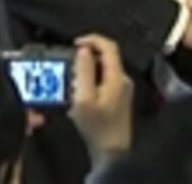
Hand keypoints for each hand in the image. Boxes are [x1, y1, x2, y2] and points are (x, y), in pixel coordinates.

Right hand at [68, 35, 133, 163]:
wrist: (112, 151)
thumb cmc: (97, 127)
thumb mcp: (84, 99)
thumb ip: (84, 72)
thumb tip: (84, 50)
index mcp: (117, 76)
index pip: (109, 46)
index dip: (92, 39)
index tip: (75, 43)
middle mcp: (122, 80)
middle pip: (106, 57)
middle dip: (86, 56)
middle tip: (69, 64)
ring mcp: (122, 89)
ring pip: (104, 69)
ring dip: (87, 70)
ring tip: (71, 80)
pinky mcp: (118, 98)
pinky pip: (104, 81)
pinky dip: (91, 81)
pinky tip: (80, 94)